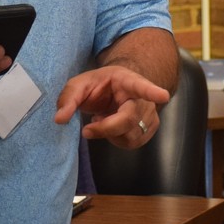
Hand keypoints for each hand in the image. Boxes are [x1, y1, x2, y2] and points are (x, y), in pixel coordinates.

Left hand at [54, 65, 170, 147]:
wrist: (116, 89)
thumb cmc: (99, 85)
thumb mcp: (79, 85)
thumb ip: (67, 99)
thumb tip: (60, 119)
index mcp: (127, 80)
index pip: (141, 85)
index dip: (152, 91)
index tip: (162, 96)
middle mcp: (142, 97)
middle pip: (129, 119)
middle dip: (106, 128)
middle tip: (87, 129)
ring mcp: (150, 113)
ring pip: (130, 135)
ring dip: (110, 134)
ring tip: (103, 120)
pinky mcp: (150, 128)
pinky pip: (132, 143)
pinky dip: (117, 140)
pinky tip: (112, 128)